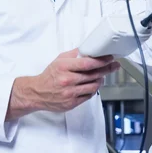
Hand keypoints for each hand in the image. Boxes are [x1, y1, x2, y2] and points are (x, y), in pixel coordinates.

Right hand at [5, 49, 119, 119]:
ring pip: (93, 86)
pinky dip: (93, 89)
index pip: (87, 63)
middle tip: (113, 65)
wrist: (38, 93)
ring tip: (102, 75)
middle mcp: (67, 80)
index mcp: (64, 67)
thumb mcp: (59, 60)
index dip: (101, 61)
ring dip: (100, 80)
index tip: (109, 58)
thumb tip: (88, 49)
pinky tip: (93, 84)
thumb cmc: (49, 76)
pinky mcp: (72, 103)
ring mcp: (70, 93)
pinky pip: (89, 95)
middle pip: (93, 74)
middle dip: (106, 69)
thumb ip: (74, 54)